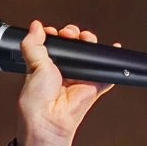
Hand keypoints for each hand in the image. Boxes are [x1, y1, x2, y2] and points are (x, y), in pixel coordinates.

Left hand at [16, 22, 121, 145]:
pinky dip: (112, 63)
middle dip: (74, 34)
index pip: (55, 45)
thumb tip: (35, 26)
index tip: (54, 32)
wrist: (49, 119)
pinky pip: (106, 74)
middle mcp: (63, 71)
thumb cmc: (36, 98)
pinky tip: (114, 48)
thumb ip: (33, 44)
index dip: (57, 35)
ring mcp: (79, 78)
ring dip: (89, 43)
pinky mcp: (93, 86)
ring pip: (89, 55)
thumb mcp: (32, 65)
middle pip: (74, 47)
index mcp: (46, 67)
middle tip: (69, 33)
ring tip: (86, 38)